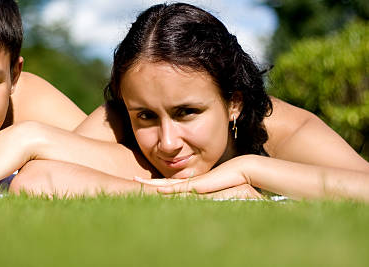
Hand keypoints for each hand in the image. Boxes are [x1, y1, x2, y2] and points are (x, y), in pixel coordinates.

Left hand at [134, 157, 253, 197]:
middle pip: (164, 183)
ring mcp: (191, 183)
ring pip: (167, 184)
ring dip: (153, 185)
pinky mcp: (197, 185)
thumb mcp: (215, 191)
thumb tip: (203, 202)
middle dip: (149, 182)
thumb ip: (207, 195)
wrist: (240, 171)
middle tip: (133, 179)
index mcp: (190, 185)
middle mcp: (188, 183)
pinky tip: (157, 189)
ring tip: (138, 182)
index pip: (170, 185)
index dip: (157, 184)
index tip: (144, 183)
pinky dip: (168, 188)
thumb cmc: (231, 182)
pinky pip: (179, 188)